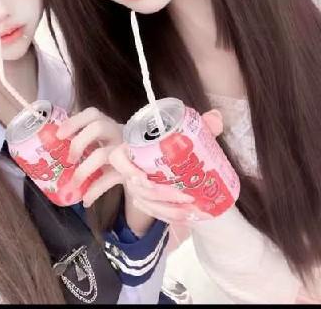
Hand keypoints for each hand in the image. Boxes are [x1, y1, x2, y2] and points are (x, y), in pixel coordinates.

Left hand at [57, 107, 123, 206]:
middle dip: (79, 142)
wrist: (143, 173)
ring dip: (83, 171)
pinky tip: (86, 200)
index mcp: (107, 124)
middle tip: (69, 159)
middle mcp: (117, 133)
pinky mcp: (130, 170)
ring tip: (73, 184)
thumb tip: (51, 151)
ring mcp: (125, 151)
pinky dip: (95, 190)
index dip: (74, 121)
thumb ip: (85, 143)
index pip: (92, 113)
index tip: (59, 135)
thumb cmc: (114, 155)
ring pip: (103, 154)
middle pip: (98, 127)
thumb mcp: (102, 144)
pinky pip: (110, 179)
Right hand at [110, 109, 223, 226]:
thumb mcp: (185, 131)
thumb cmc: (172, 141)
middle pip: (137, 188)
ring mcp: (138, 188)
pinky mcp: (147, 200)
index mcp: (133, 149)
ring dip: (168, 209)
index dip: (127, 170)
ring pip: (147, 203)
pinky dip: (169, 216)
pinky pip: (154, 212)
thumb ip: (200, 124)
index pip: (118, 159)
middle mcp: (131, 170)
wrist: (172, 156)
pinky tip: (187, 216)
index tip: (145, 179)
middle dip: (161, 195)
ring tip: (191, 209)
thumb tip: (216, 117)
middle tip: (186, 196)